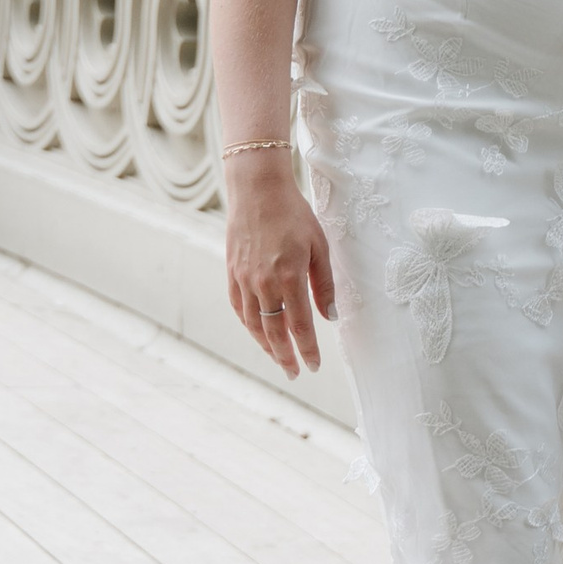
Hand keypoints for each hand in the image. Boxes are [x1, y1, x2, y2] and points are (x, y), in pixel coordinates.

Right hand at [224, 159, 336, 375]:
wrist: (257, 190)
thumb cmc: (294, 215)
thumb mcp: (319, 246)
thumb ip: (324, 283)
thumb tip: (331, 316)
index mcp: (289, 276)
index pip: (300, 325)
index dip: (307, 349)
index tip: (314, 366)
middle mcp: (263, 283)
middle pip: (274, 332)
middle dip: (285, 356)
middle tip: (294, 373)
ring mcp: (244, 279)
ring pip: (254, 324)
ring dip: (266, 346)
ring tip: (279, 358)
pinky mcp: (232, 273)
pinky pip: (239, 308)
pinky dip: (249, 325)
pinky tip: (259, 332)